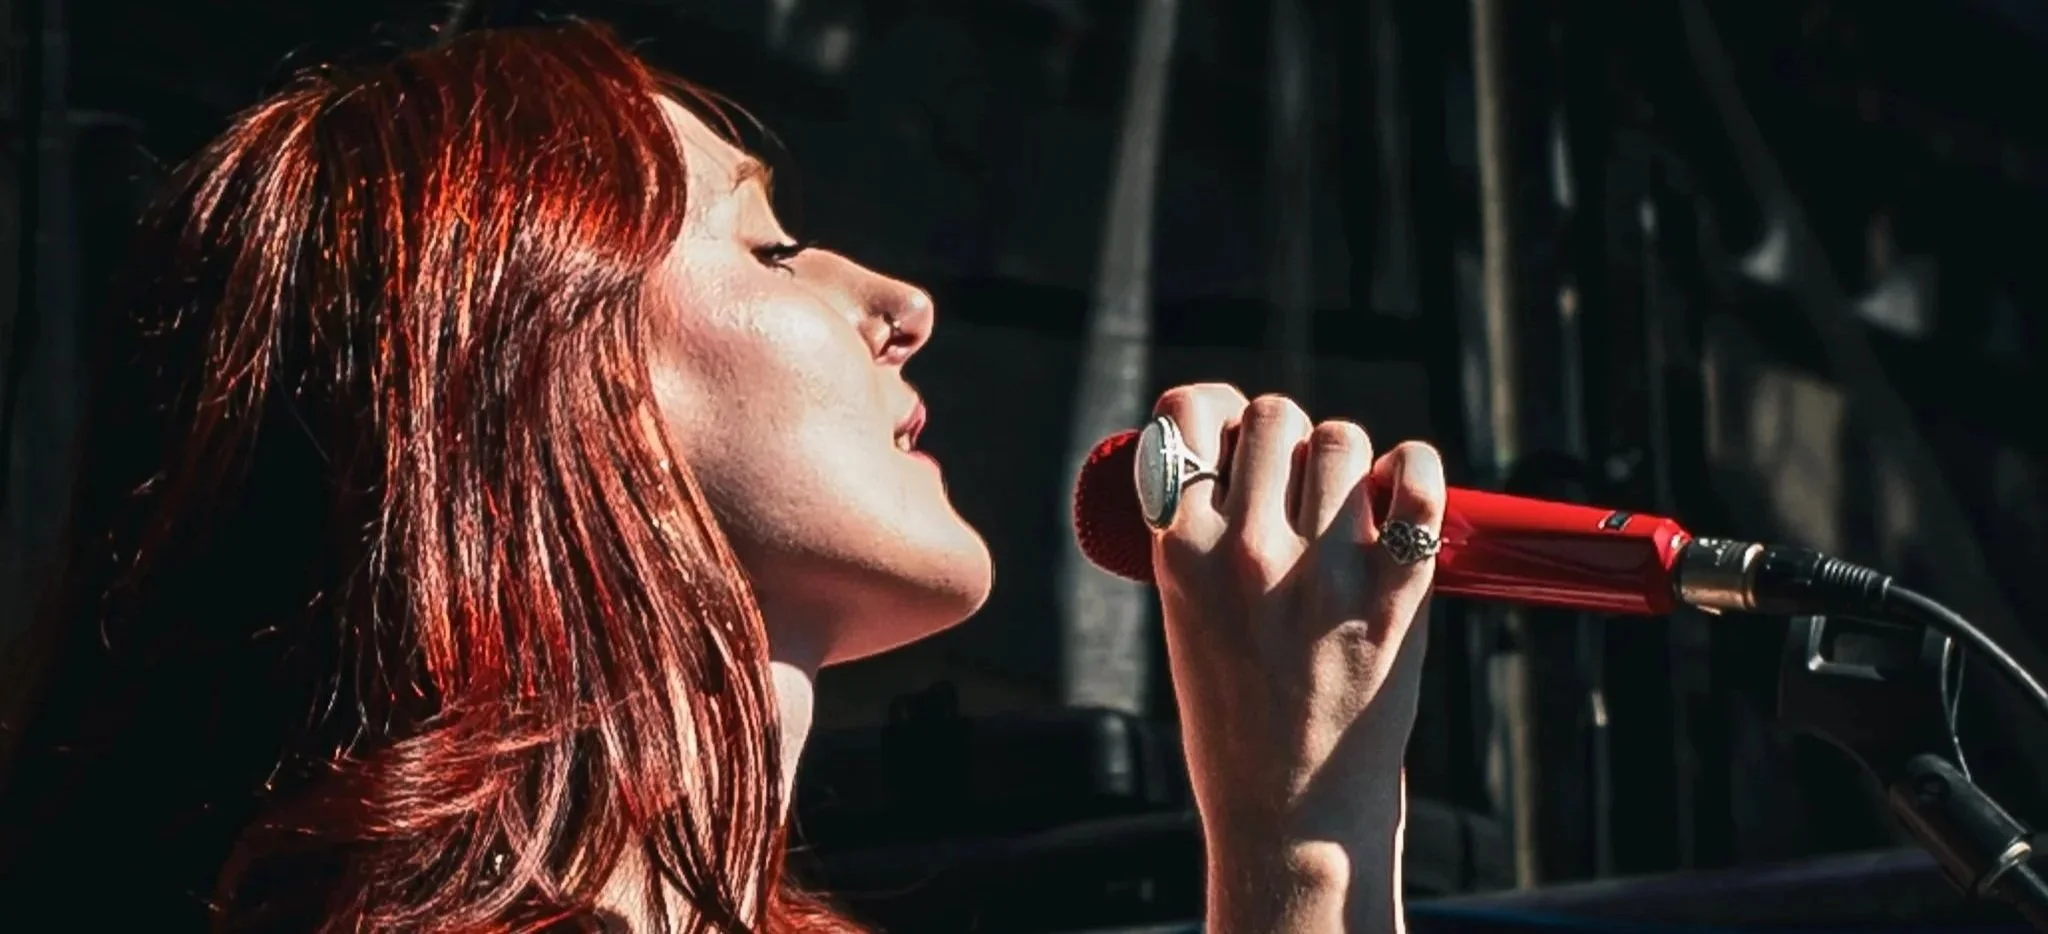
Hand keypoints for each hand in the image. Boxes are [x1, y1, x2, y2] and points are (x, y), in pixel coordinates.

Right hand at [1148, 385, 1444, 933]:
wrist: (1290, 808)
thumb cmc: (1235, 713)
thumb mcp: (1184, 614)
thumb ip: (1207, 534)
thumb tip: (1250, 447)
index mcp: (1180, 553)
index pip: (1187, 415)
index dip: (1213, 408)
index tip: (1229, 432)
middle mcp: (1247, 552)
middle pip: (1276, 415)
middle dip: (1286, 435)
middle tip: (1294, 484)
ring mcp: (1324, 572)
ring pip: (1342, 438)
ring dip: (1346, 460)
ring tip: (1344, 508)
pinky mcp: (1394, 595)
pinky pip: (1417, 481)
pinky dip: (1415, 471)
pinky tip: (1402, 492)